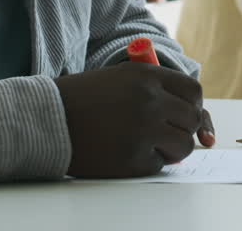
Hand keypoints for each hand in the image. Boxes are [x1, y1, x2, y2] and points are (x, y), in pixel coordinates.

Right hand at [53, 62, 209, 177]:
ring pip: (183, 145)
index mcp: (147, 76)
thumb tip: (195, 115)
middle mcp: (150, 100)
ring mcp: (143, 130)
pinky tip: (124, 152)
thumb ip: (155, 89)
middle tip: (165, 133)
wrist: (46, 119)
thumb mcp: (120, 78)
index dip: (193, 105)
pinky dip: (147, 162)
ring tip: (146, 144)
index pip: (193, 91)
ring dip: (170, 149)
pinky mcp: (133, 158)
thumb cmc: (82, 99)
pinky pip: (159, 164)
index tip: (185, 114)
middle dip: (183, 129)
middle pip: (193, 119)